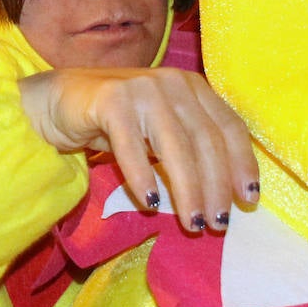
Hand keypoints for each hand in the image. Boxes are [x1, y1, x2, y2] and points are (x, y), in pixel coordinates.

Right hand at [19, 67, 258, 232]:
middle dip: (215, 187)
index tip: (248, 200)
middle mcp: (173, 82)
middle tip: (217, 224)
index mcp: (193, 87)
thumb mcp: (161, 132)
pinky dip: (143, 176)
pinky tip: (149, 203)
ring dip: (188, 189)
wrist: (59, 102)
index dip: (242, 164)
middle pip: (205, 140)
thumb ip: (191, 148)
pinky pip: (132, 146)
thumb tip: (226, 196)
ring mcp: (143, 88)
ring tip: (193, 223)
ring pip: (175, 146)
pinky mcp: (111, 99)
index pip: (229, 127)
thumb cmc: (115, 123)